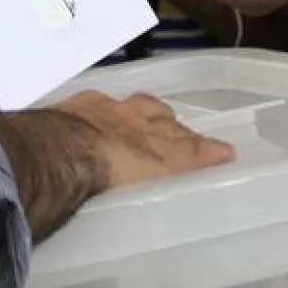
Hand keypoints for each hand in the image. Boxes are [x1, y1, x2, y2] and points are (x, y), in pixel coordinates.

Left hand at [56, 90, 234, 191]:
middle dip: (178, 128)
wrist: (62, 152)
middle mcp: (140, 126)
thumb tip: (184, 186)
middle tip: (185, 136)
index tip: (225, 151)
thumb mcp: (141, 185)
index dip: (207, 151)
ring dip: (152, 112)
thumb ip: (164, 176)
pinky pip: (106, 101)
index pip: (190, 150)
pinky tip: (108, 108)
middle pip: (167, 123)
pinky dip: (111, 106)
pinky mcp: (85, 104)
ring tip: (158, 116)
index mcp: (157, 152)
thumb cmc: (101, 181)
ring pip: (142, 106)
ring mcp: (112, 112)